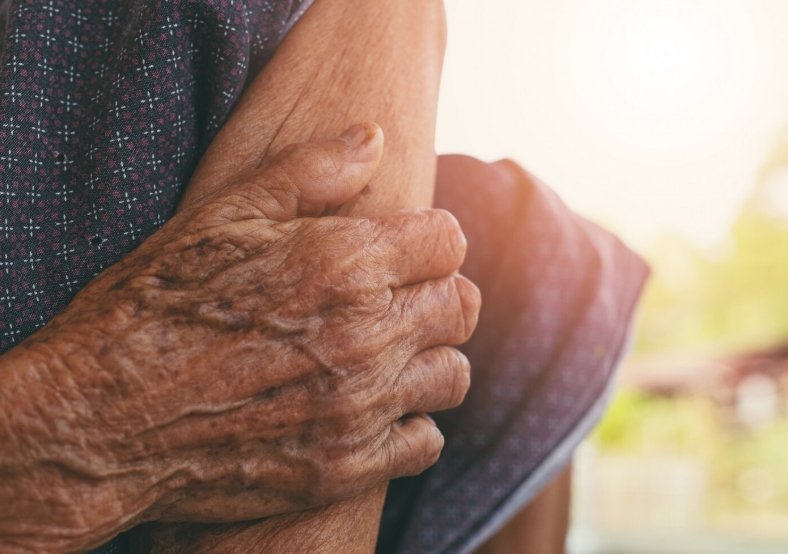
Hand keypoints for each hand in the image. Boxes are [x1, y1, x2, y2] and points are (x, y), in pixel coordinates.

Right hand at [0, 124, 479, 551]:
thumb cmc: (155, 306)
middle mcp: (366, 336)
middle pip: (460, 304)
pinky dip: (410, 421)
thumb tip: (374, 137)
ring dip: (428, 356)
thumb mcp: (224, 216)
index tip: (403, 247)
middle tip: (397, 295)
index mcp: (344, 265)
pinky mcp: (345, 465)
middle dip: (435, 292)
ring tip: (388, 350)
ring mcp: (360, 407)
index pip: (448, 241)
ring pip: (451, 374)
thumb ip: (311, 172)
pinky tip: (374, 406)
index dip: (428, 238)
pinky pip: (423, 440)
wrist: (102, 418)